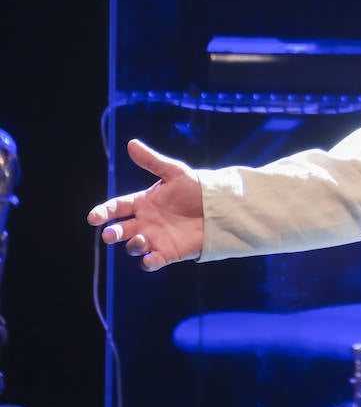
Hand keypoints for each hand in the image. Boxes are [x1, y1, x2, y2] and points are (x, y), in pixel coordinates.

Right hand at [87, 139, 204, 270]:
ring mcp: (155, 238)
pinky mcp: (168, 252)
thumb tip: (131, 144)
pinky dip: (148, 262)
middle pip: (119, 230)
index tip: (94, 217)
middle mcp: (144, 222)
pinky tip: (150, 259)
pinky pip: (151, 262)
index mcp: (142, 203)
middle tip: (110, 234)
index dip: (103, 212)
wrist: (220, 206)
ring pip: (133, 246)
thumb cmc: (196, 188)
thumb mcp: (175, 172)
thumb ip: (152, 161)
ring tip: (140, 239)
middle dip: (112, 233)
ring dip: (132, 245)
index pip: (116, 208)